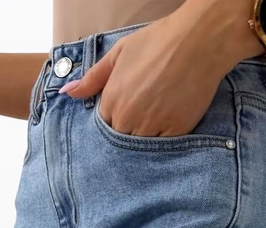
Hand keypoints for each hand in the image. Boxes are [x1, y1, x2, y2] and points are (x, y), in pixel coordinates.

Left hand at [59, 4, 262, 137]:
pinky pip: (163, 147)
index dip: (114, 120)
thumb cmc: (157, 42)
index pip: (104, 126)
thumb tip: (68, 94)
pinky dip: (164, 141)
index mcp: (112, 100)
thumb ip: (93, 78)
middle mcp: (128, 118)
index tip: (124, 112)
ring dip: (145, 138)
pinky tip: (168, 124)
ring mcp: (152, 127)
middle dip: (128, 131)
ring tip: (155, 120)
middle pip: (121, 139)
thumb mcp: (119, 53)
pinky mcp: (175, 132)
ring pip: (141, 146)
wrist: (197, 42)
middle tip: (142, 115)